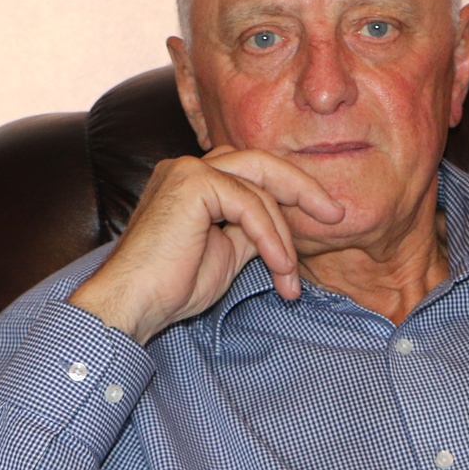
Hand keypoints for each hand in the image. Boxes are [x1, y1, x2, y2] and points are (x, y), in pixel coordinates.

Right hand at [69, 146, 344, 343]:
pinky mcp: (192, 183)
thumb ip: (252, 230)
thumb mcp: (227, 253)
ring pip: (259, 186)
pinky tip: (279, 267)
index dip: (291, 191)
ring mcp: (188, 170)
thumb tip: (284, 225)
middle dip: (303, 189)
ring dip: (283, 233)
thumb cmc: (172, 287)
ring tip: (290, 275)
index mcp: (195, 181)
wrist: (132, 306)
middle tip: (336, 216)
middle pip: (262, 163)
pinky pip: (249, 205)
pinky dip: (270, 237)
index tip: (325, 217)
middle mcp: (190, 167)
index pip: (254, 174)